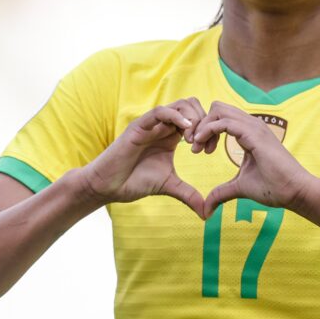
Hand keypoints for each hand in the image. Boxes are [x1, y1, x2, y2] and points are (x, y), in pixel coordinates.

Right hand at [81, 99, 205, 215]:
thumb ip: (189, 194)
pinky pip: (160, 112)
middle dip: (204, 122)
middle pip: (191, 106)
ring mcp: (151, 124)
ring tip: (194, 141)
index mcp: (171, 135)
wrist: (109, 186)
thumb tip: (207, 214)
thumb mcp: (169, 186)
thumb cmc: (135, 182)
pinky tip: (186, 131)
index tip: (210, 150)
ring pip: (179, 105)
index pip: (197, 119)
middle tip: (204, 145)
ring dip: (193, 119)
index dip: (208, 130)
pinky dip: (176, 116)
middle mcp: (163, 126)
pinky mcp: (139, 126)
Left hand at [191, 101, 317, 217]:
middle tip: (194, 146)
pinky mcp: (253, 134)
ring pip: (218, 110)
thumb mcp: (240, 188)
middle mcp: (252, 125)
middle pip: (217, 108)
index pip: (221, 117)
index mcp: (249, 133)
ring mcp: (254, 126)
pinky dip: (208, 131)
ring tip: (196, 147)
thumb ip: (222, 193)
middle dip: (200, 123)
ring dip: (202, 126)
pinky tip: (202, 148)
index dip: (205, 130)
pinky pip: (223, 122)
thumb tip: (206, 209)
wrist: (296, 192)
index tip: (198, 151)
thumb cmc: (275, 188)